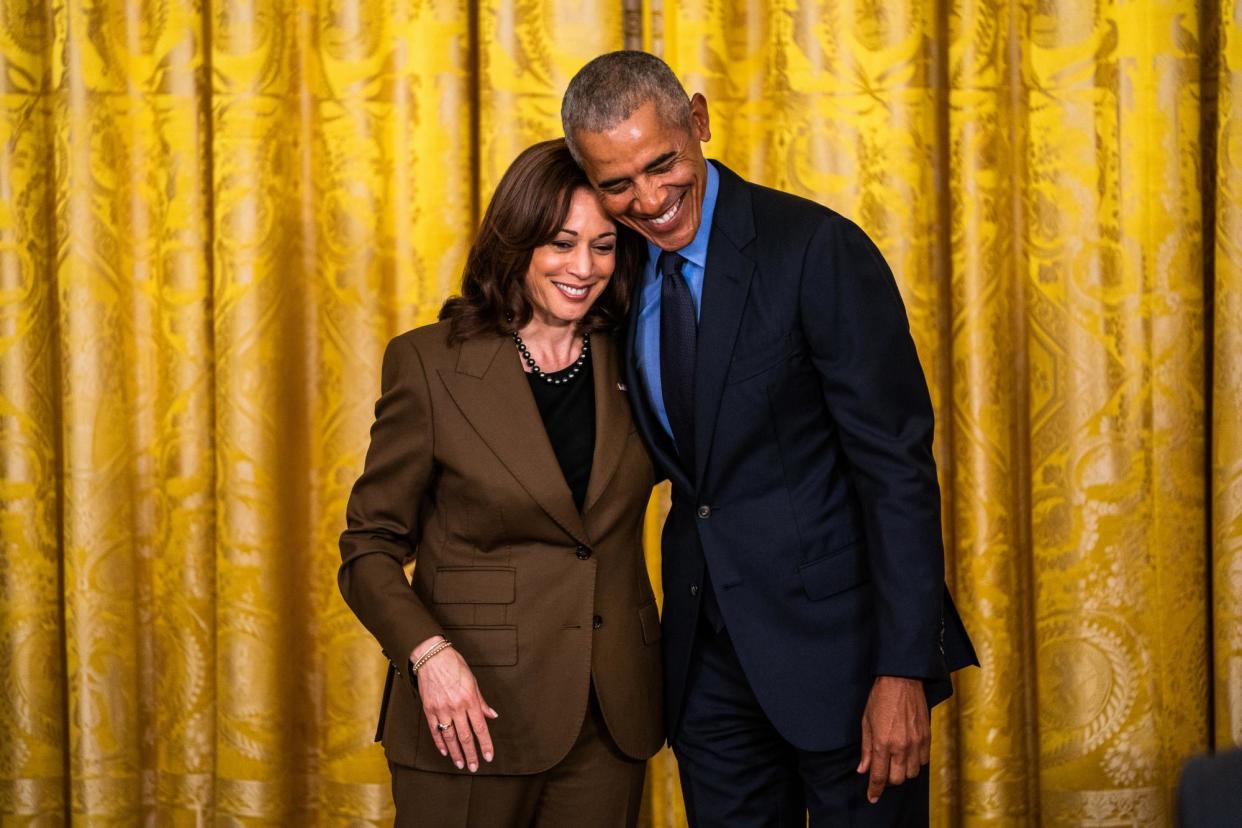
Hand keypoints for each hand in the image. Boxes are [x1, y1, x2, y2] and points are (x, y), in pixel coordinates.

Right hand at [410, 637, 498, 771]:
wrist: (432, 657)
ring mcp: (441, 710)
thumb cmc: (454, 665)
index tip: (489, 756)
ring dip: (456, 753)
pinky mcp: (429, 709)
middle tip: (475, 766)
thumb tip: (491, 715)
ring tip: (461, 764)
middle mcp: (456, 707)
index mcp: (470, 700)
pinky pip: (435, 730)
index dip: (485, 744)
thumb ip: (481, 701)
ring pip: (450, 737)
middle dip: (471, 754)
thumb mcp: (473, 681)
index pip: (480, 727)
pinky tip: (445, 751)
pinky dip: (440, 743)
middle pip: (466, 736)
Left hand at [856, 676, 928, 803]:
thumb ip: (866, 749)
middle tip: (882, 773)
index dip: (875, 790)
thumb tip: (862, 770)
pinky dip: (915, 764)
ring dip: (902, 773)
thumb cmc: (880, 699)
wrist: (902, 680)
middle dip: (888, 781)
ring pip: (912, 773)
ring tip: (895, 762)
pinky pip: (923, 762)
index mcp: (882, 743)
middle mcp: (901, 746)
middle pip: (897, 779)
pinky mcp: (927, 737)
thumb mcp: (866, 722)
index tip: (872, 797)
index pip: (879, 776)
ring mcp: (916, 743)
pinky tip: (907, 755)